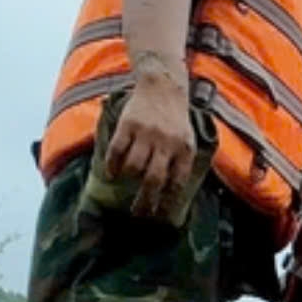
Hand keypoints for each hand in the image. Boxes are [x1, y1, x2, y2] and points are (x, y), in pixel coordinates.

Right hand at [101, 73, 198, 219]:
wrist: (163, 87)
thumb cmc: (177, 120)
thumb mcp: (189, 140)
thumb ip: (182, 162)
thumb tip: (173, 192)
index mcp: (184, 149)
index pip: (176, 182)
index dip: (167, 200)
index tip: (160, 214)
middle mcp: (166, 143)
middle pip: (154, 179)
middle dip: (145, 200)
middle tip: (139, 213)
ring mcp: (146, 133)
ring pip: (134, 166)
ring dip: (129, 180)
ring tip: (126, 186)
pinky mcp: (128, 124)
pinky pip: (117, 150)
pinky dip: (112, 165)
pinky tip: (112, 174)